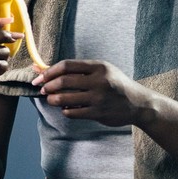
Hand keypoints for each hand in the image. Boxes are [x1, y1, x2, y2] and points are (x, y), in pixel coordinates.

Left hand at [36, 59, 152, 127]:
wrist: (138, 104)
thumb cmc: (116, 85)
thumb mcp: (102, 71)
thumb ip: (78, 70)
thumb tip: (46, 68)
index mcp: (99, 67)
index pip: (67, 65)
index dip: (49, 71)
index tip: (39, 77)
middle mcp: (99, 81)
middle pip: (63, 81)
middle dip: (48, 86)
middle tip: (43, 89)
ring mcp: (99, 98)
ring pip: (65, 98)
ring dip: (53, 100)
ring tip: (51, 99)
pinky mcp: (98, 113)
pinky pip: (73, 112)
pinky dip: (65, 110)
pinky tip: (66, 108)